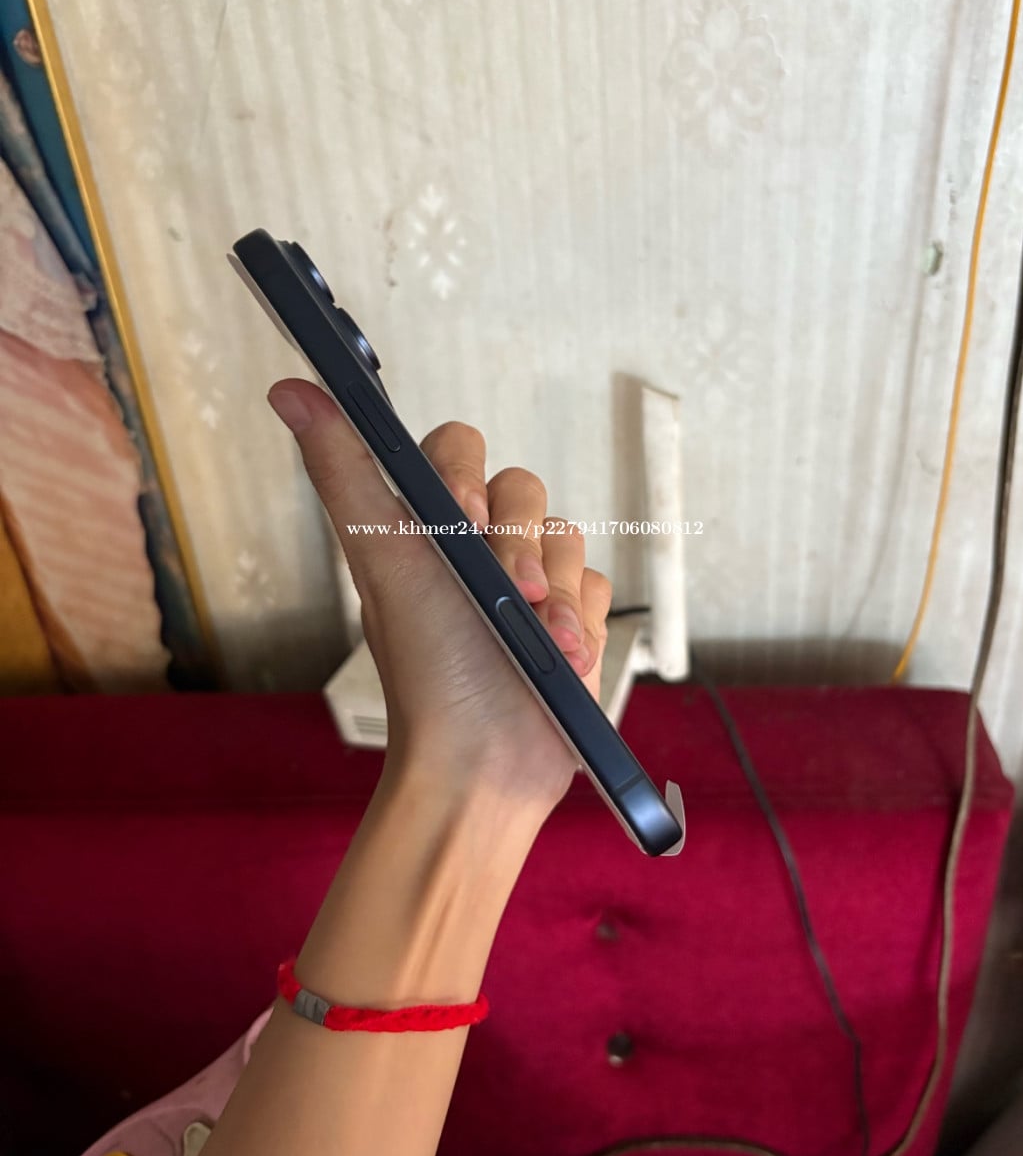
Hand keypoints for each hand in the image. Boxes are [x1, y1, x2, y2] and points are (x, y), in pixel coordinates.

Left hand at [268, 378, 612, 820]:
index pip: (455, 447)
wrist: (484, 765)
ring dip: (558, 594)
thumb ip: (345, 471)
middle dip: (519, 545)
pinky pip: (599, 582)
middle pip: (521, 489)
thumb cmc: (428, 672)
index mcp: (422, 528)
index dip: (466, 474)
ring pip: (566, 535)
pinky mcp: (572, 618)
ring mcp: (528, 582)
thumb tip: (291, 390)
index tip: (460, 520)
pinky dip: (583, 621)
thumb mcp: (383, 561)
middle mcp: (474, 547)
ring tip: (540, 645)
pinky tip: (563, 660)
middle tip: (512, 596)